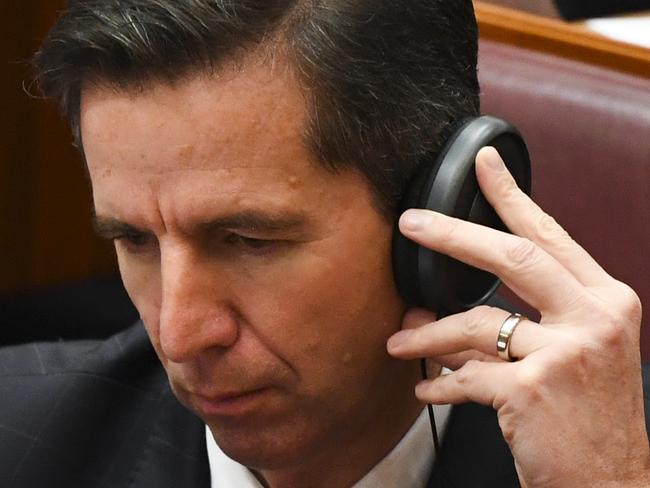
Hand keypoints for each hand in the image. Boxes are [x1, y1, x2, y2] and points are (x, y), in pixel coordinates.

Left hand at [387, 147, 649, 486]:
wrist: (614, 487)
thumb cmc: (589, 419)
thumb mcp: (578, 355)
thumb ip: (526, 321)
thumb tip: (447, 304)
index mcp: (606, 301)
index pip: (551, 235)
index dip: (512, 196)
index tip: (484, 164)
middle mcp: (595, 319)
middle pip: (512, 256)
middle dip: (452, 235)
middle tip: (411, 224)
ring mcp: (568, 354)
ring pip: (475, 323)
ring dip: (428, 333)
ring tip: (400, 343)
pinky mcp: (534, 391)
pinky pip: (466, 375)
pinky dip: (440, 383)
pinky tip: (427, 388)